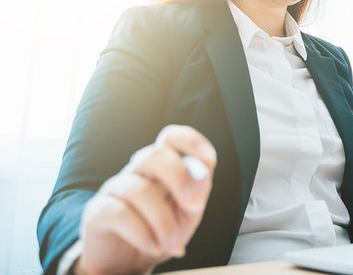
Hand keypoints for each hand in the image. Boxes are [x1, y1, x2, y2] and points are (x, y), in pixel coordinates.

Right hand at [75, 125, 216, 274]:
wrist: (127, 262)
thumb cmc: (162, 229)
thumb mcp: (188, 212)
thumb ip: (197, 190)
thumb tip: (201, 173)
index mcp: (163, 165)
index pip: (172, 137)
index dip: (192, 143)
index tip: (209, 162)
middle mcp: (137, 170)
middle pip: (155, 155)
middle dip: (180, 179)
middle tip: (193, 206)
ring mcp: (115, 188)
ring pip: (138, 190)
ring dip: (163, 221)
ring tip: (172, 243)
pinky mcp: (96, 211)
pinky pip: (118, 212)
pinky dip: (141, 232)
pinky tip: (153, 246)